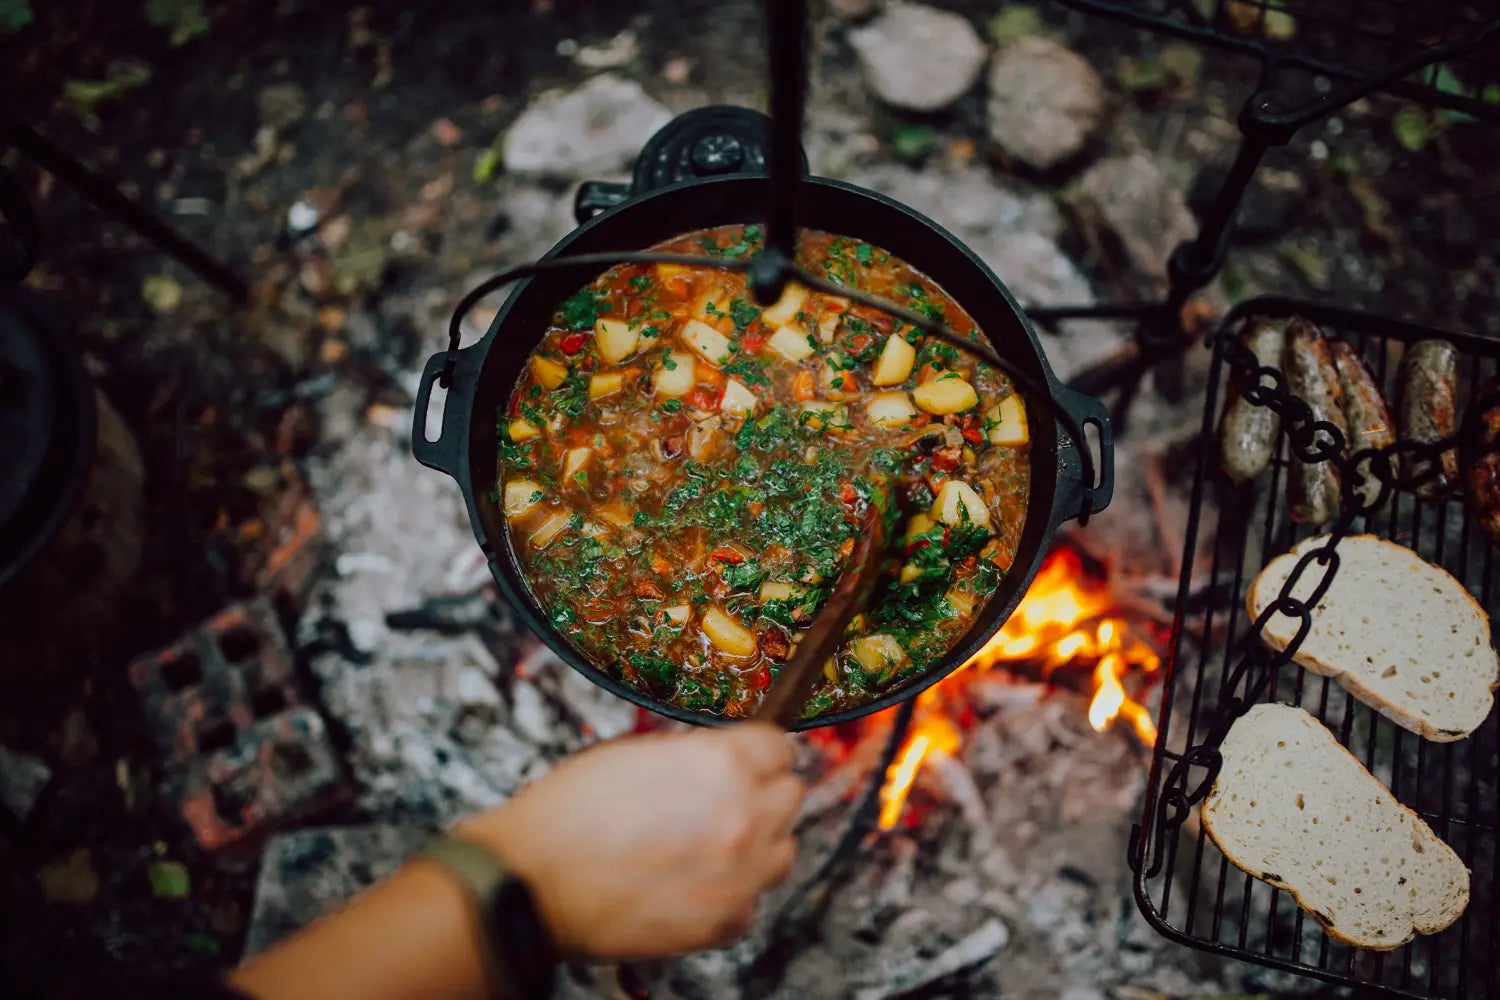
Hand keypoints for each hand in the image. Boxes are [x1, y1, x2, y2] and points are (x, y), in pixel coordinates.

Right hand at [456, 723, 802, 959]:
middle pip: (790, 795)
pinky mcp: (723, 922)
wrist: (535, 881)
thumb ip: (694, 757)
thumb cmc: (570, 814)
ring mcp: (738, 874)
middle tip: (731, 800)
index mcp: (721, 763)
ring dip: (759, 843)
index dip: (760, 751)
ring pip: (783, 850)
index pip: (778, 746)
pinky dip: (733, 894)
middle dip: (763, 793)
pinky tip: (698, 883)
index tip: (754, 758)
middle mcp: (743, 816)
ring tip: (718, 844)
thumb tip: (720, 761)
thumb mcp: (636, 754)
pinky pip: (752, 901)